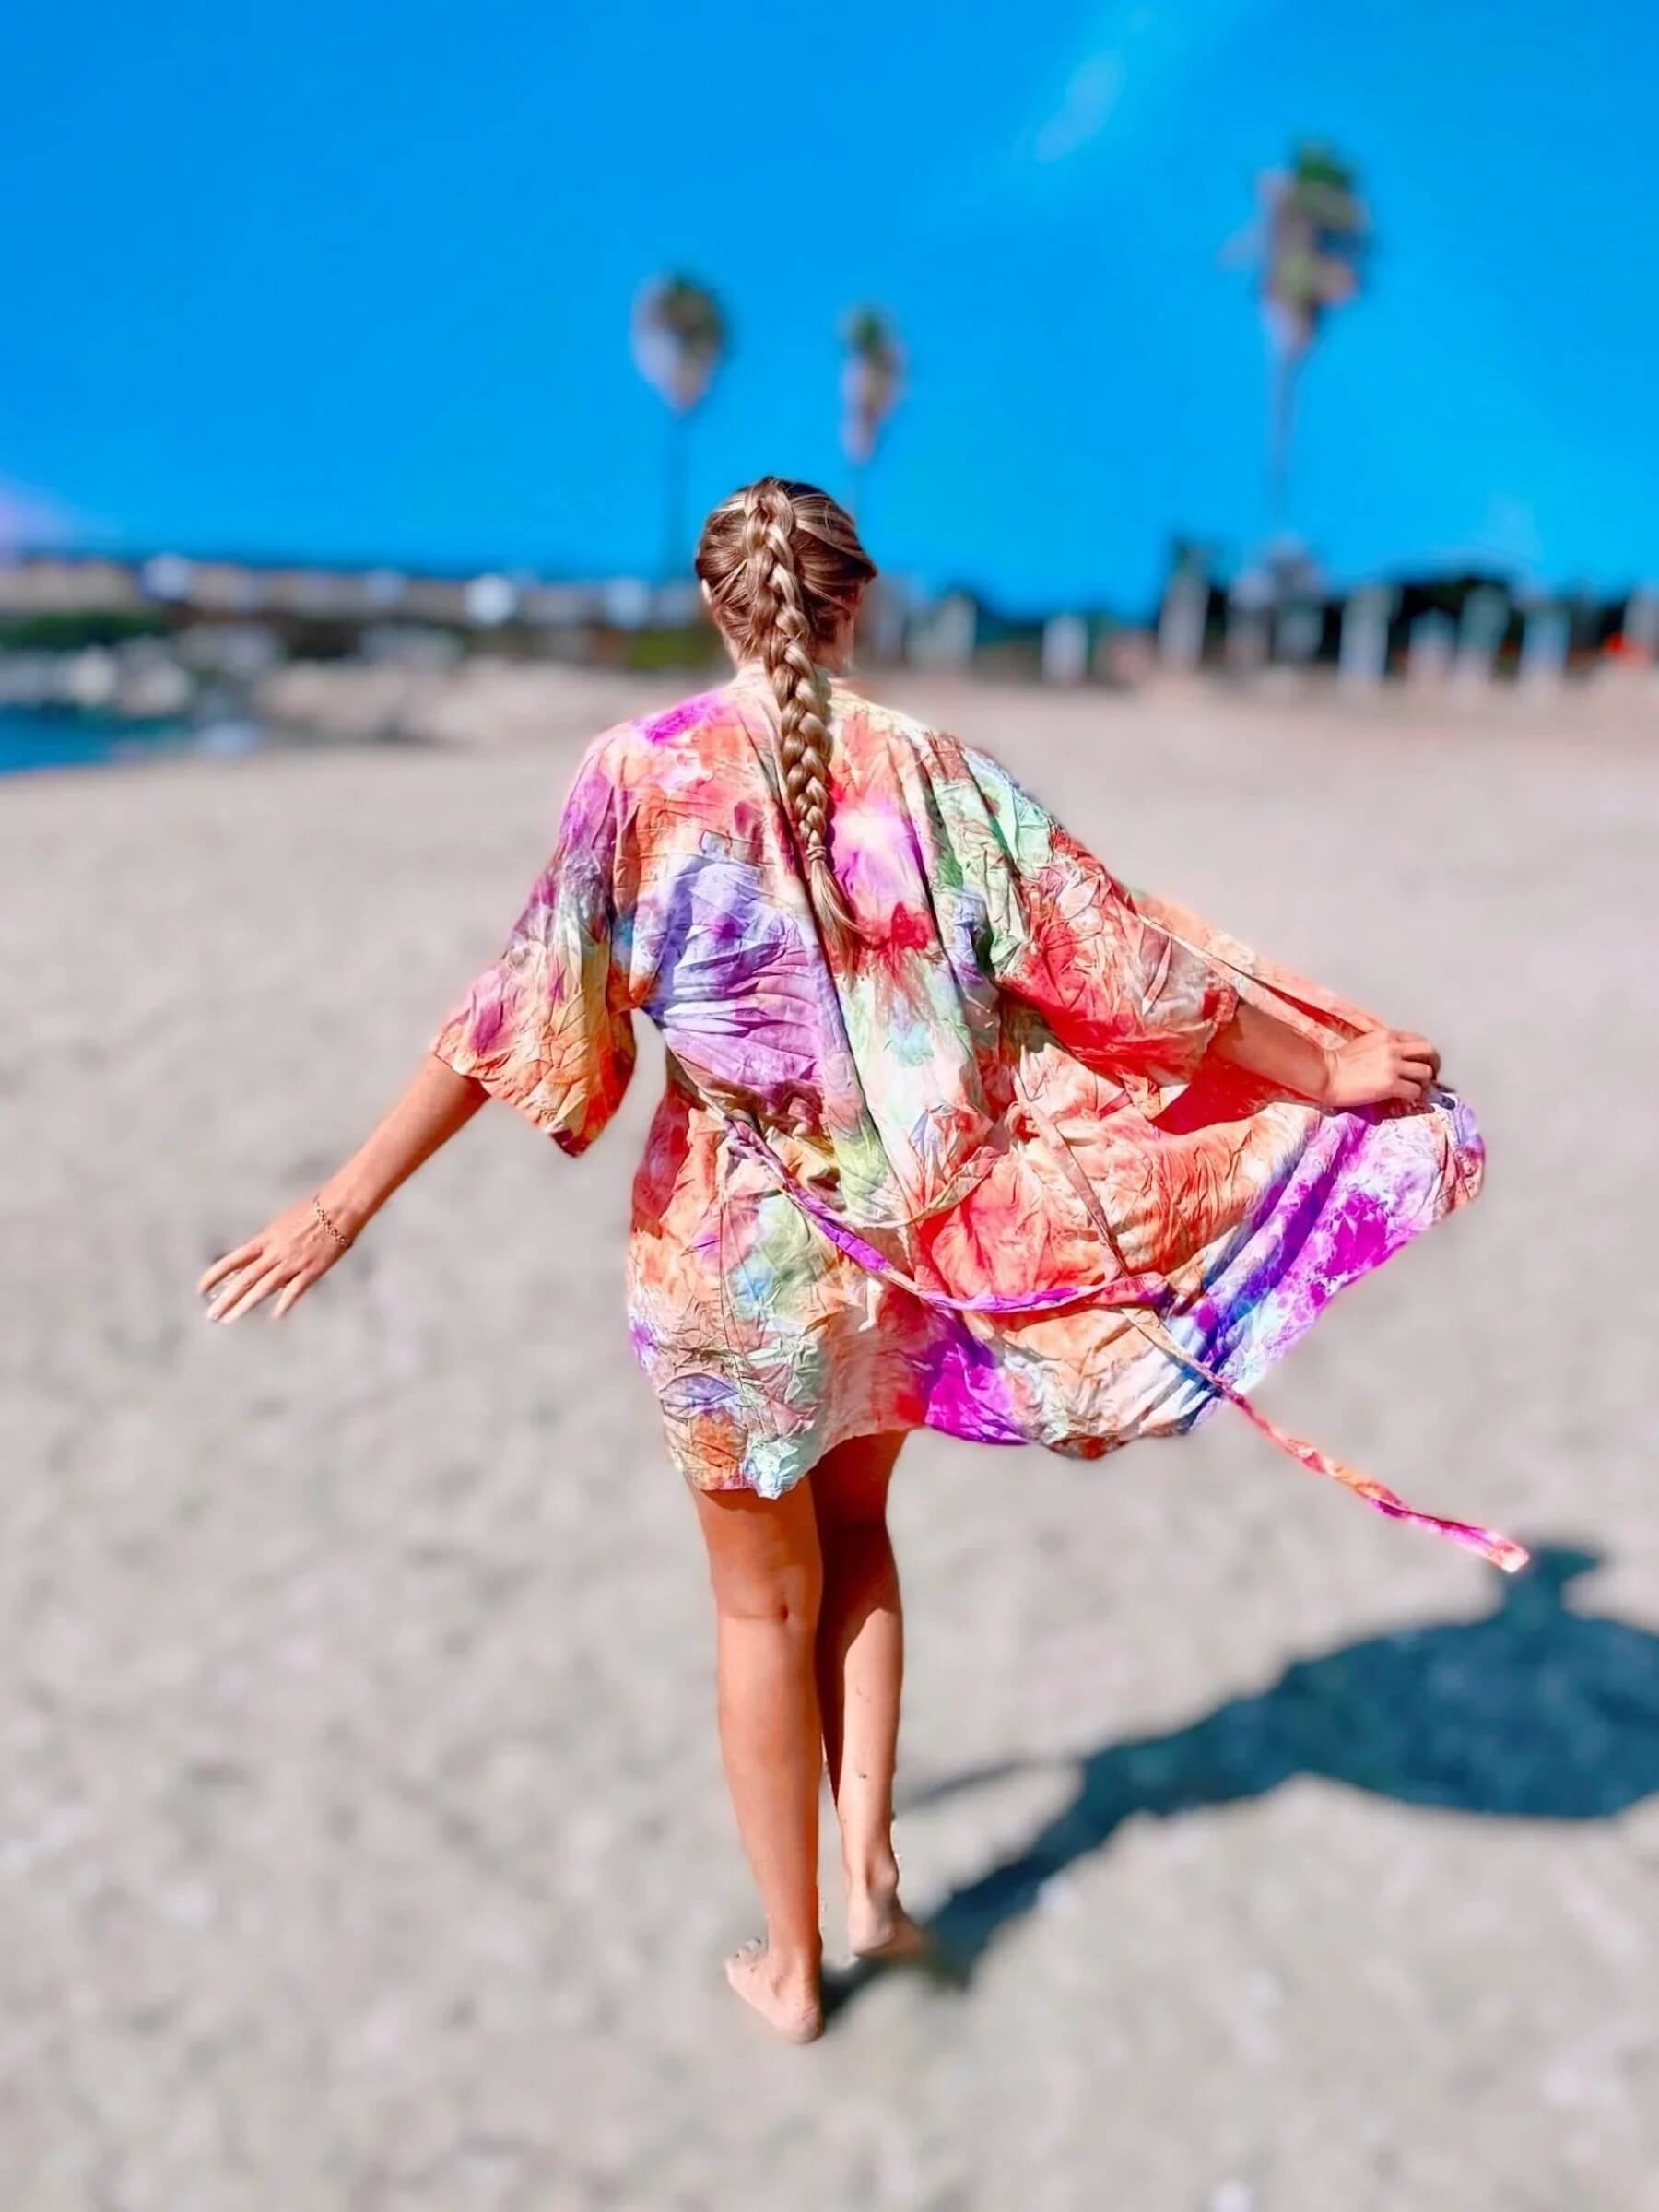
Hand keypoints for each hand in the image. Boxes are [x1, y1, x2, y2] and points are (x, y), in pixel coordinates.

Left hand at [197, 1193, 355, 1321]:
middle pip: (245, 1278)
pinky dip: (285, 1303)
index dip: (215, 1275)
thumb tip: (253, 1260)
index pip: (233, 1260)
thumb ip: (267, 1244)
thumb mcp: (281, 1224)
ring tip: (230, 1318)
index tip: (201, 1289)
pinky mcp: (312, 1270)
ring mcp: (293, 1263)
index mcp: (265, 1239)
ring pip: (264, 1287)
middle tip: (211, 1314)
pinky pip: (295, 1290)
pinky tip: (275, 1316)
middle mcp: (275, 1253)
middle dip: (226, 1298)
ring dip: (245, 1304)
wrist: (338, 1209)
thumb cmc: (311, 1211)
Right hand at [1318, 1027, 1440, 1111]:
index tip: (1420, 1062)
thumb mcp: (1364, 1043)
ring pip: (1425, 1072)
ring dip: (1422, 1082)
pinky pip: (1415, 1090)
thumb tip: (1397, 1057)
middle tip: (1424, 1075)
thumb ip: (1384, 1046)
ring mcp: (1393, 1066)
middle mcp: (1393, 1048)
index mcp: (1387, 1035)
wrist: (1325, 1074)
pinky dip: (1413, 1095)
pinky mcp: (1390, 1085)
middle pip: (1428, 1052)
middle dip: (1429, 1064)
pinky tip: (1404, 1097)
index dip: (1422, 1053)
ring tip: (1413, 1088)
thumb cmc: (1338, 1061)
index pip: (1418, 1040)